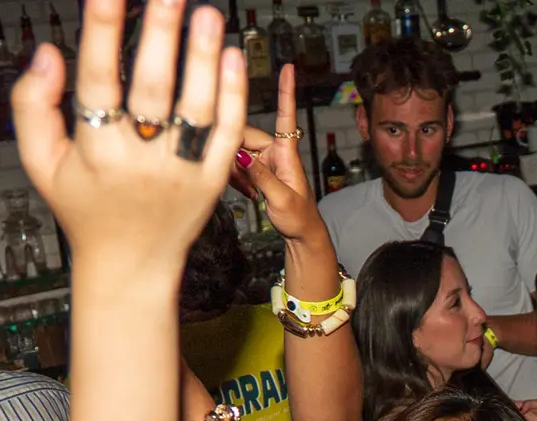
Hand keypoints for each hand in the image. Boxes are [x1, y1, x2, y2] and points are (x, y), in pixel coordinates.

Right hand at [12, 0, 246, 269]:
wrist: (132, 264)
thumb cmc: (83, 206)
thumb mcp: (40, 163)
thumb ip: (32, 106)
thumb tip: (47, 53)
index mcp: (95, 152)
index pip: (97, 81)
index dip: (102, 33)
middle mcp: (141, 161)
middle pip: (152, 89)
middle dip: (161, 35)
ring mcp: (182, 171)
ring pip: (197, 108)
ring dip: (204, 58)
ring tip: (207, 13)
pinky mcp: (214, 181)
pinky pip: (227, 134)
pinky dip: (233, 96)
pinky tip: (233, 57)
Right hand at [235, 66, 326, 244]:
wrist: (302, 235)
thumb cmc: (299, 218)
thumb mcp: (282, 199)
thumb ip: (261, 177)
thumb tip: (240, 154)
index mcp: (286, 153)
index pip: (285, 117)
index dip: (286, 93)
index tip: (289, 69)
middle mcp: (274, 150)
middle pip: (243, 135)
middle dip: (234, 155)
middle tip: (242, 183)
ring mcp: (264, 159)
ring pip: (235, 150)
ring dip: (235, 170)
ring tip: (250, 192)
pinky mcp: (257, 169)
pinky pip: (236, 164)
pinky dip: (236, 177)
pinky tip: (247, 192)